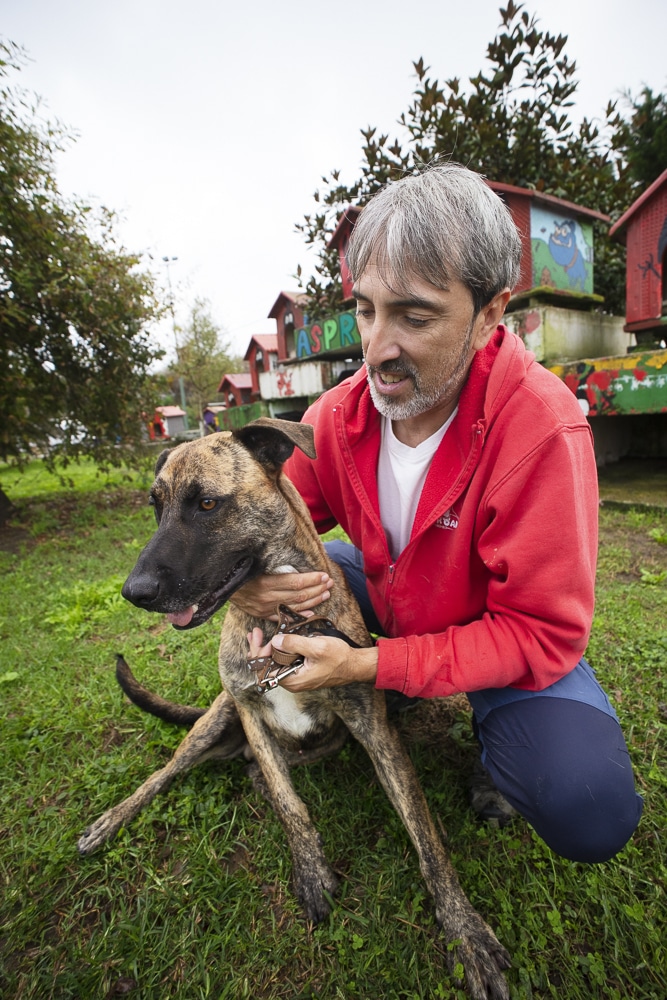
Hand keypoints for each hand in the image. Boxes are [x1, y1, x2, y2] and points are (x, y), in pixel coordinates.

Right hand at [232, 570, 333, 620]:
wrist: (218, 585)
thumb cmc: (238, 570)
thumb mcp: (255, 563)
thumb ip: (274, 565)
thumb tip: (295, 563)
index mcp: (266, 582)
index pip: (296, 582)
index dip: (313, 579)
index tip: (324, 575)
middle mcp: (267, 597)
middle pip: (299, 595)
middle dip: (317, 589)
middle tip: (330, 583)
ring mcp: (265, 608)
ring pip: (295, 606)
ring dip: (313, 600)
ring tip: (325, 594)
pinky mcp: (262, 614)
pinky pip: (284, 617)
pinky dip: (299, 615)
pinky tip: (311, 612)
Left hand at [256, 629, 377, 691]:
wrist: (355, 665)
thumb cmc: (339, 658)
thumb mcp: (316, 647)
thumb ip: (294, 644)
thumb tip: (275, 641)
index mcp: (293, 680)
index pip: (264, 671)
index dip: (259, 654)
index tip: (260, 638)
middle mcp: (292, 682)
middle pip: (266, 667)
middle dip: (259, 649)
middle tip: (255, 633)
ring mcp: (296, 676)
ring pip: (274, 664)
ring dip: (266, 648)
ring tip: (257, 635)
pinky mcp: (301, 670)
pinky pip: (283, 661)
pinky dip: (277, 650)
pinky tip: (273, 639)